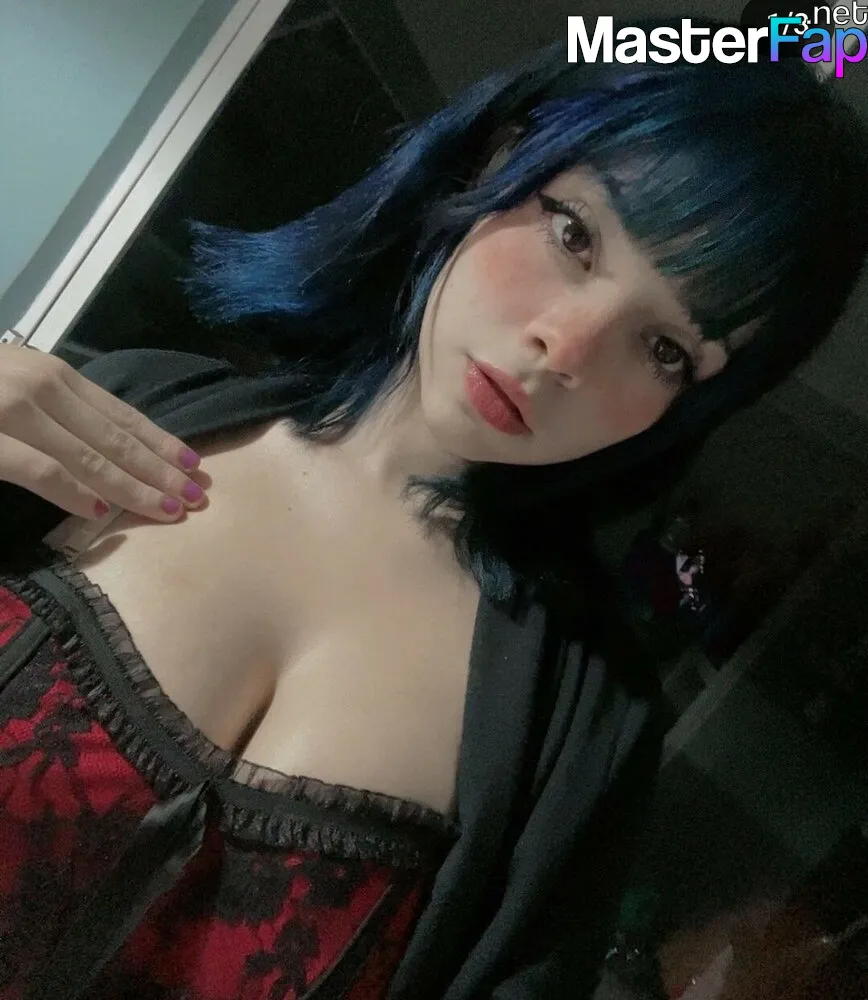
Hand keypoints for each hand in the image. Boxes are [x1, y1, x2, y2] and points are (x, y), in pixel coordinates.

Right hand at [0, 345, 206, 521]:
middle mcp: (44, 389)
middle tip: (195, 497)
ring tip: (167, 511)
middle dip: (161, 472)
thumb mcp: (18, 381)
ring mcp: (14, 412)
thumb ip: (58, 408)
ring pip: (89, 458)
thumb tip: (106, 445)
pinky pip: (41, 470)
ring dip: (133, 489)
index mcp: (57, 376)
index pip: (122, 415)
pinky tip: (100, 512)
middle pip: (115, 439)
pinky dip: (73, 493)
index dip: (161, 443)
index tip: (195, 465)